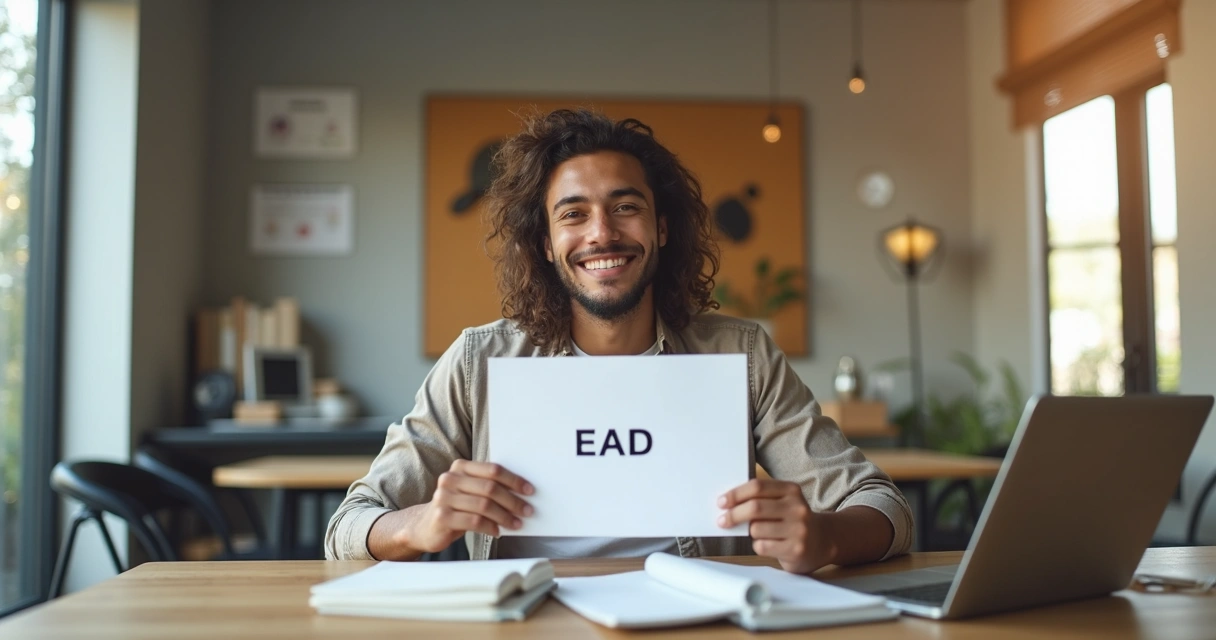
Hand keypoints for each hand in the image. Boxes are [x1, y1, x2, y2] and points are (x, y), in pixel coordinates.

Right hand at [405, 460, 534, 552]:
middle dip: (513, 500)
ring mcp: (443, 497)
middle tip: (527, 511)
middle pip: (490, 488)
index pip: (493, 470)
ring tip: (516, 524)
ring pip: (483, 505)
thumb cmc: (456, 507)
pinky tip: (498, 531)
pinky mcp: (441, 517)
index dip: (514, 480)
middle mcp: (450, 479)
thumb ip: (488, 485)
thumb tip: (522, 492)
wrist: (424, 526)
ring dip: (505, 516)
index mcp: (460, 467)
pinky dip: (490, 527)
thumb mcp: (469, 491)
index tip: (529, 491)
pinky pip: (473, 521)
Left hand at [718, 479, 832, 573]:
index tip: (722, 502)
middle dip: (733, 514)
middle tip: (722, 521)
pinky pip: (762, 546)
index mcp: (791, 490)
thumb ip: (762, 498)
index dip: (735, 494)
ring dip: (749, 533)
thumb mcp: (784, 502)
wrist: (824, 542)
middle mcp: (797, 508)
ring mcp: (798, 529)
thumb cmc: (793, 521)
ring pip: (756, 529)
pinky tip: (767, 545)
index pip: (757, 486)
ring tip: (757, 534)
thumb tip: (728, 503)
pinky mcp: (796, 549)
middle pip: (755, 507)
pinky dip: (757, 546)